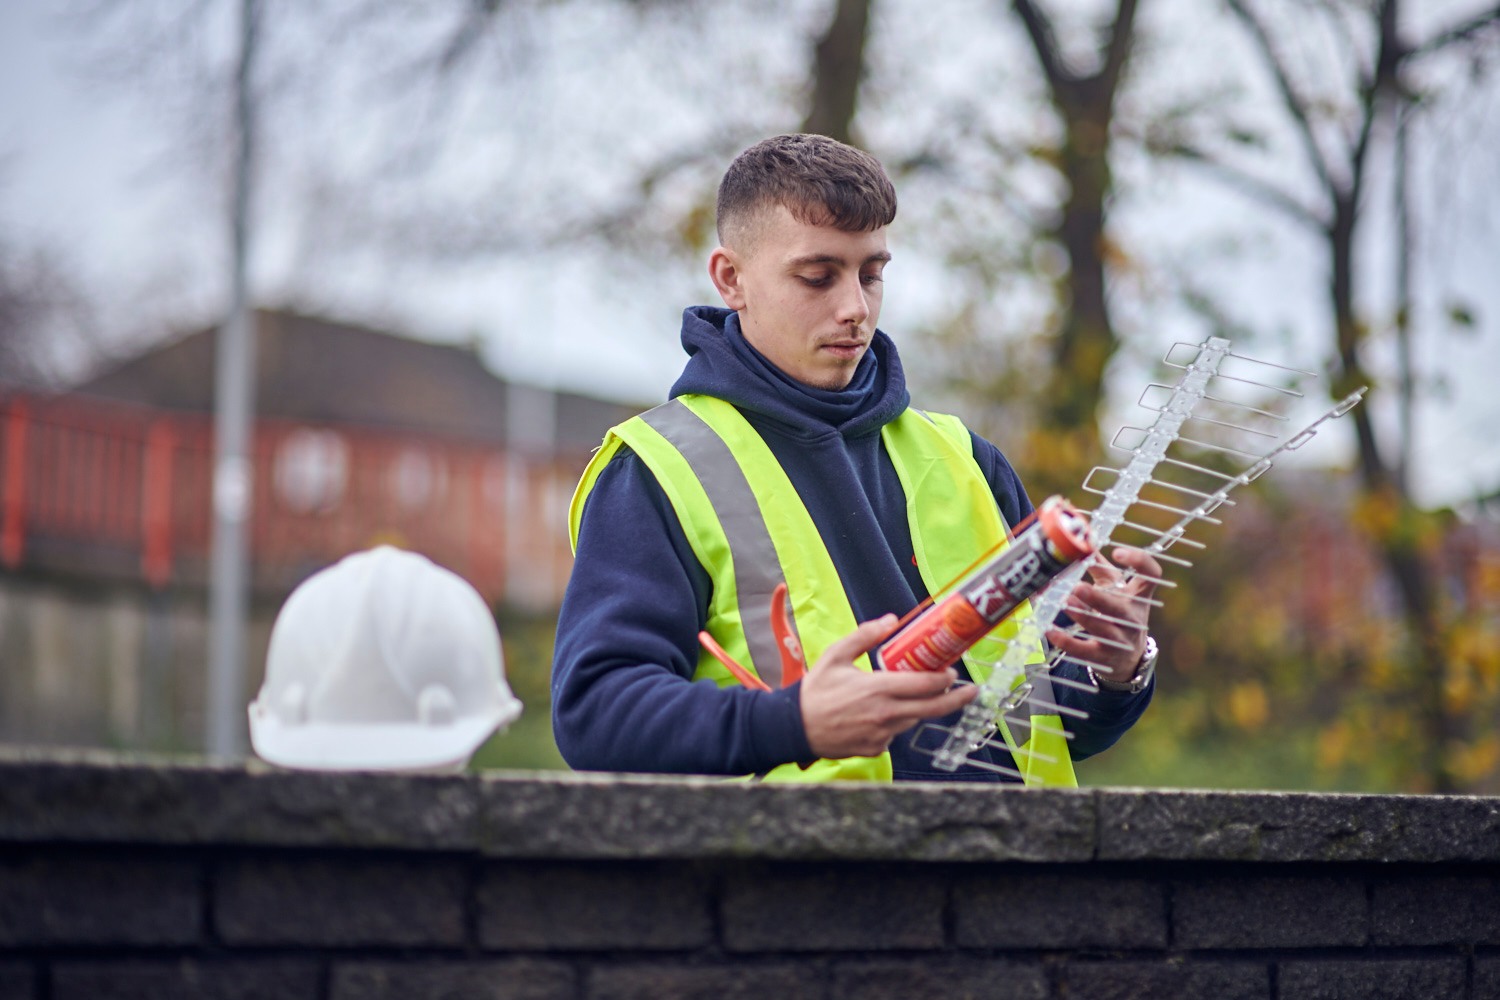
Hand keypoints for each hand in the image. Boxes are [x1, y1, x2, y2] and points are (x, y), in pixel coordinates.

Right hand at [799, 614, 978, 758]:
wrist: (795, 727)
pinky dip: (893, 722)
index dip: (944, 679)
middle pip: (932, 709)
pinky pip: (893, 734)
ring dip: (917, 708)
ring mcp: (882, 735)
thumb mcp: (836, 655)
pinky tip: (875, 714)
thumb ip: (865, 635)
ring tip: (906, 695)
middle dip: (955, 700)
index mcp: (877, 688)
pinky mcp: (875, 749)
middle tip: (970, 692)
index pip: (924, 685)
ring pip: (912, 720)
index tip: (953, 673)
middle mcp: (885, 714)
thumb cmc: (816, 690)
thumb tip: (891, 619)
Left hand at [1046, 546, 1161, 684]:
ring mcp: (1121, 640)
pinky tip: (1049, 630)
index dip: (1139, 561)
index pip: (1151, 575)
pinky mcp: (1104, 657)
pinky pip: (1085, 650)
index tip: (1118, 551)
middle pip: (1119, 608)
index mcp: (1138, 596)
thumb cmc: (1118, 612)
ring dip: (1082, 616)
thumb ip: (1099, 566)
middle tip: (1078, 587)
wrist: (1129, 658)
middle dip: (1098, 598)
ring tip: (1063, 603)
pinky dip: (1066, 642)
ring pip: (1102, 629)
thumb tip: (1081, 539)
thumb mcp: (1115, 589)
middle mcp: (1133, 618)